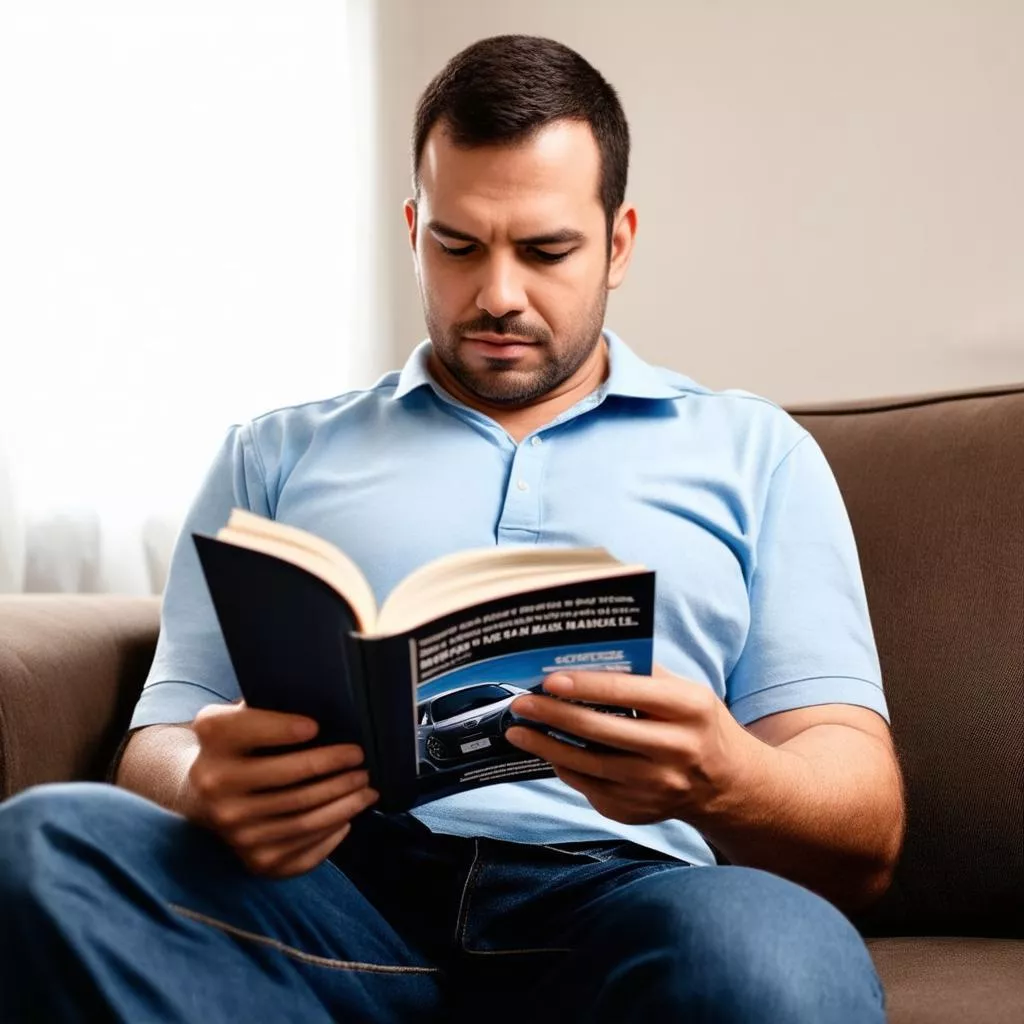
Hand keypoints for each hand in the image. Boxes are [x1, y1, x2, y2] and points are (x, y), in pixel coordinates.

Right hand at [187, 702, 377, 877]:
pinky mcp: (254, 860)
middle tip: (360, 757)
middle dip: (332, 765)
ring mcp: (234, 828)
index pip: (249, 729)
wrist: (204, 795)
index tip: (317, 726)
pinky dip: (333, 834)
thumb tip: (328, 702)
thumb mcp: (245, 714)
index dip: (283, 728)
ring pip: (302, 818)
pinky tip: (348, 818)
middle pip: (286, 776)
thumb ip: (272, 703)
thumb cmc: (242, 743)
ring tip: (367, 788)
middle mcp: (215, 785)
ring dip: (344, 802)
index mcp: (214, 738)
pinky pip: (304, 849)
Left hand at [505, 667, 758, 825]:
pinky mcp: (640, 812)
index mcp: (688, 709)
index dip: (584, 685)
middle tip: (521, 703)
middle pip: (602, 730)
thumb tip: (583, 657)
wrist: (729, 784)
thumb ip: (642, 673)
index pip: (627, 692)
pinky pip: (591, 789)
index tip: (549, 680)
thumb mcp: (685, 691)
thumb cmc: (698, 724)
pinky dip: (565, 769)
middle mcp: (676, 750)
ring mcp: (658, 788)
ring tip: (518, 730)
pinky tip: (548, 752)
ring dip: (547, 746)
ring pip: (589, 766)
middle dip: (554, 715)